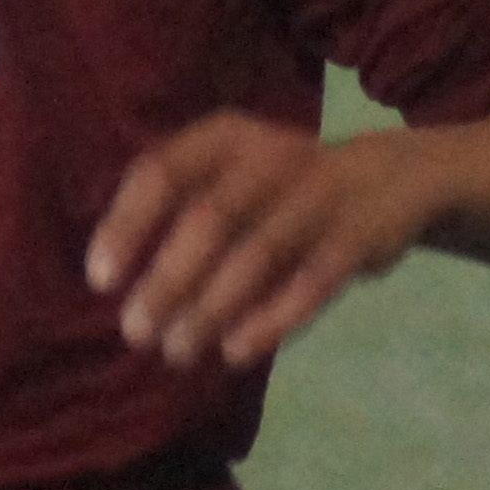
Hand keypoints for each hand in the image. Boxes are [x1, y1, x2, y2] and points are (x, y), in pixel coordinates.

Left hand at [85, 111, 437, 369]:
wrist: (390, 179)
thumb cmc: (278, 188)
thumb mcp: (228, 174)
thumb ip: (177, 208)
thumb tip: (112, 275)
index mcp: (223, 138)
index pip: (160, 172)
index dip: (126, 225)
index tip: (100, 280)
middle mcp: (268, 157)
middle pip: (208, 219)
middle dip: (168, 281)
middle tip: (136, 331)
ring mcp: (318, 194)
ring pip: (258, 255)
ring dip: (212, 308)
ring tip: (177, 351)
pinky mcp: (357, 237)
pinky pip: (310, 283)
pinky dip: (271, 320)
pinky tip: (235, 351)